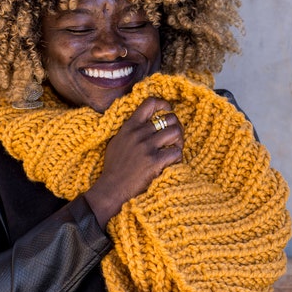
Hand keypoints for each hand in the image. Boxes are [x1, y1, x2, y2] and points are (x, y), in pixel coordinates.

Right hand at [85, 97, 183, 227]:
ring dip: (179, 141)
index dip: (164, 104)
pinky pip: (176, 152)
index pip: (149, 103)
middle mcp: (139, 134)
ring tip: (175, 149)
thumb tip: (144, 123)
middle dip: (177, 127)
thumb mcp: (116, 142)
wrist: (112, 188)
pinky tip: (172, 162)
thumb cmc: (114, 168)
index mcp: (129, 127)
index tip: (168, 111)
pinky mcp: (155, 161)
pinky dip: (177, 157)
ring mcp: (147, 147)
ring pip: (175, 132)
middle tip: (175, 137)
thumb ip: (129, 131)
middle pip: (169, 118)